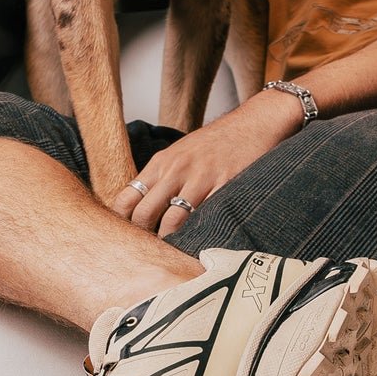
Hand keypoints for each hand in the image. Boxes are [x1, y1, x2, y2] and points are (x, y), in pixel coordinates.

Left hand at [111, 92, 302, 236]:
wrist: (252, 124)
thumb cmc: (214, 144)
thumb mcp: (179, 154)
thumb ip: (160, 177)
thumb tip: (139, 208)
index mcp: (160, 163)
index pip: (126, 199)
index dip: (124, 222)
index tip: (131, 234)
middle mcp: (175, 170)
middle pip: (143, 215)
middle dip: (145, 236)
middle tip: (153, 249)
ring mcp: (200, 179)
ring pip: (171, 222)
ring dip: (171, 241)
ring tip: (175, 250)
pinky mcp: (224, 187)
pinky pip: (205, 219)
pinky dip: (200, 235)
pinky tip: (200, 241)